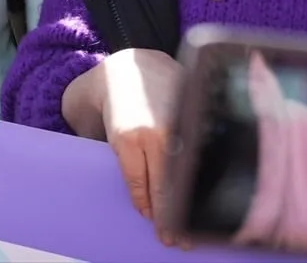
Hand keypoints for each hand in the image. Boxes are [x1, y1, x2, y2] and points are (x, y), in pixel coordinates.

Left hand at [63, 49, 183, 234]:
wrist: (130, 67)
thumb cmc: (115, 107)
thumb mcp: (107, 135)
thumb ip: (122, 164)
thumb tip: (141, 202)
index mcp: (127, 138)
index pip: (142, 186)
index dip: (150, 208)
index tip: (156, 225)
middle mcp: (155, 133)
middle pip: (167, 186)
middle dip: (171, 216)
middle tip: (174, 239)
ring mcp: (177, 124)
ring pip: (185, 172)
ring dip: (188, 200)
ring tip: (192, 223)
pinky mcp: (191, 116)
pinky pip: (196, 152)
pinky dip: (196, 174)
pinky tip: (199, 191)